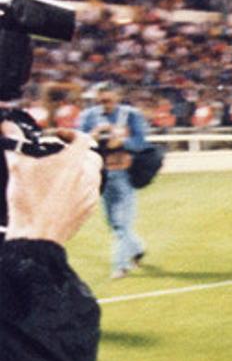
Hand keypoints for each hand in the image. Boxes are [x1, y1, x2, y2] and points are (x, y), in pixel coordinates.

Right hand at [5, 128, 101, 244]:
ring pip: (93, 174)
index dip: (70, 134)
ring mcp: (92, 192)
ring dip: (80, 168)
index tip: (57, 136)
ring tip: (61, 172)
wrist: (37, 235)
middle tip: (59, 154)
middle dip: (77, 151)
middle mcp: (88, 175)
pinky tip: (64, 190)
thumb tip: (7, 126)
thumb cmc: (28, 200)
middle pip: (91, 155)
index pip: (83, 138)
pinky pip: (91, 190)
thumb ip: (15, 142)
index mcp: (74, 161)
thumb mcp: (18, 167)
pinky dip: (81, 185)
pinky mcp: (90, 207)